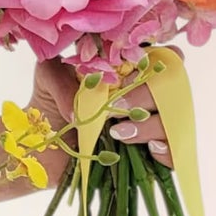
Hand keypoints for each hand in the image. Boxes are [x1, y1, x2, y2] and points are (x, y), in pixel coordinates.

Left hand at [29, 57, 175, 169]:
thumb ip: (61, 79)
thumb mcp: (48, 77)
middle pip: (170, 90)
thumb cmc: (50, 102)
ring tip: (118, 132)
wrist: (41, 142)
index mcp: (130, 71)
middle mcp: (145, 98)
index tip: (132, 71)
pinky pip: (174, 155)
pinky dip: (167, 152)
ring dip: (149, 126)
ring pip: (173, 122)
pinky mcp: (146, 156)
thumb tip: (78, 110)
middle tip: (117, 106)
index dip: (160, 61)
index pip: (164, 58)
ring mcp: (148, 127)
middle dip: (145, 96)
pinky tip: (148, 149)